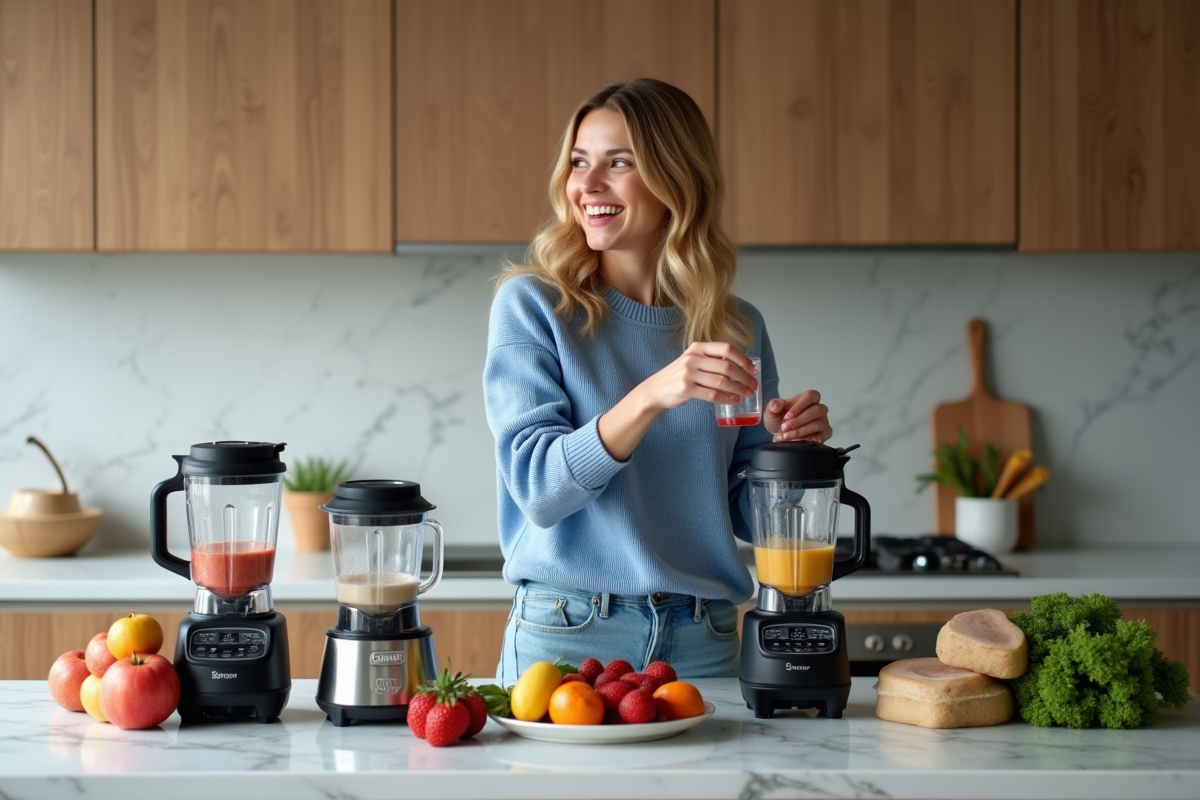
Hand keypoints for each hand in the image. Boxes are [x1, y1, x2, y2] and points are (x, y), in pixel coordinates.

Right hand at [638, 341, 757, 411]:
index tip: (752, 369)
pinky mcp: (686, 389)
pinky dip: (727, 399)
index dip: (743, 359)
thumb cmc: (679, 375)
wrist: (656, 389)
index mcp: (698, 347)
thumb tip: (741, 366)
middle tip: (753, 385)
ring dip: (738, 389)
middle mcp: (693, 358)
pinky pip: (712, 395)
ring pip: (721, 382)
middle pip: (727, 366)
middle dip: (744, 377)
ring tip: (746, 393)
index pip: (726, 349)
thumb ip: (712, 359)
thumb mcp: (693, 360)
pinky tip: (734, 400)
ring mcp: (688, 374)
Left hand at [763, 390, 830, 442]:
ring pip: (818, 424)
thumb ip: (773, 406)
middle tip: (784, 428)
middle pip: (816, 410)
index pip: (810, 396)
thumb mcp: (772, 413)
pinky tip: (797, 440)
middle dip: (798, 421)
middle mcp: (818, 408)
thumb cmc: (779, 420)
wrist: (781, 434)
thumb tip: (776, 404)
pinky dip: (807, 439)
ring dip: (800, 431)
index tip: (786, 417)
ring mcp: (823, 421)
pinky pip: (821, 436)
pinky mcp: (825, 433)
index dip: (799, 406)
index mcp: (807, 398)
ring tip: (787, 436)